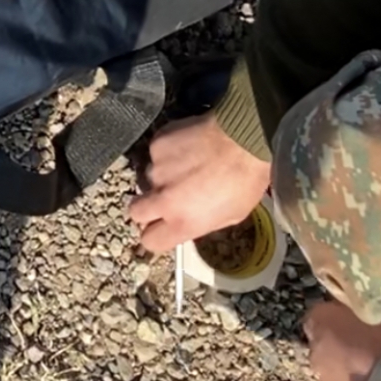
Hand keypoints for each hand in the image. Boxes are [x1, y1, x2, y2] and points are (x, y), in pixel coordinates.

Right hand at [128, 112, 270, 253]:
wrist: (244, 139)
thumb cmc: (245, 180)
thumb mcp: (231, 216)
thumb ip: (200, 223)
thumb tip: (187, 222)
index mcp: (183, 222)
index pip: (150, 241)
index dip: (154, 235)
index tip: (160, 228)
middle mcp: (164, 199)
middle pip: (135, 211)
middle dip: (146, 208)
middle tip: (163, 198)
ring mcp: (157, 169)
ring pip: (146, 178)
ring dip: (162, 176)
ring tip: (185, 166)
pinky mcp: (157, 144)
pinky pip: (155, 152)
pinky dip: (167, 152)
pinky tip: (187, 148)